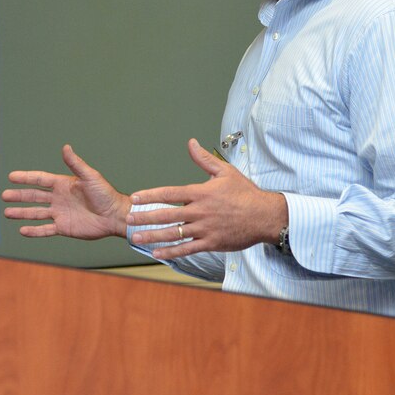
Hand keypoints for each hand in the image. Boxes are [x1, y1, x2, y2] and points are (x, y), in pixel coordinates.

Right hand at [2, 145, 130, 239]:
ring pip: (36, 213)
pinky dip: (34, 231)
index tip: (11, 177)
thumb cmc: (105, 194)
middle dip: (19, 196)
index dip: (26, 178)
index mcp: (63, 184)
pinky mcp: (63, 227)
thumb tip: (65, 147)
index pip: (40, 180)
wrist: (114, 216)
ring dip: (22, 213)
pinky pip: (45, 229)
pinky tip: (22, 231)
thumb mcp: (90, 177)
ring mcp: (60, 213)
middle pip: (34, 196)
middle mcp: (59, 198)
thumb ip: (75, 164)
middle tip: (4, 195)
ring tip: (7, 213)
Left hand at [126, 139, 287, 259]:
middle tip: (128, 218)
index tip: (135, 198)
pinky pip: (187, 249)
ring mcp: (205, 229)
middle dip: (145, 217)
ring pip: (173, 233)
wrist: (266, 216)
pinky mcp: (211, 243)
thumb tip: (191, 142)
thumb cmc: (246, 193)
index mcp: (201, 193)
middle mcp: (200, 212)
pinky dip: (171, 252)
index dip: (150, 195)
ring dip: (153, 236)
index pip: (170, 193)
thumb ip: (204, 159)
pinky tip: (156, 253)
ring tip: (136, 237)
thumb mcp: (225, 172)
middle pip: (167, 214)